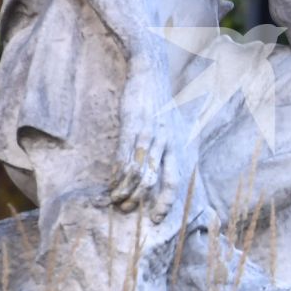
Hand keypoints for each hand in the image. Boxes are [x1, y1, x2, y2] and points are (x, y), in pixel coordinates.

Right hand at [111, 57, 175, 220]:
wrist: (150, 72)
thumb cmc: (163, 101)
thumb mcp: (178, 123)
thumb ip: (175, 147)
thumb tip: (179, 165)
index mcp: (177, 145)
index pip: (174, 180)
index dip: (165, 201)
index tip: (156, 219)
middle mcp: (165, 142)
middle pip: (154, 180)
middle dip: (141, 200)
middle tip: (128, 212)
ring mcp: (147, 134)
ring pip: (136, 170)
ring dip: (125, 190)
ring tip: (116, 201)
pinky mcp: (131, 125)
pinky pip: (123, 154)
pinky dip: (117, 173)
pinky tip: (111, 183)